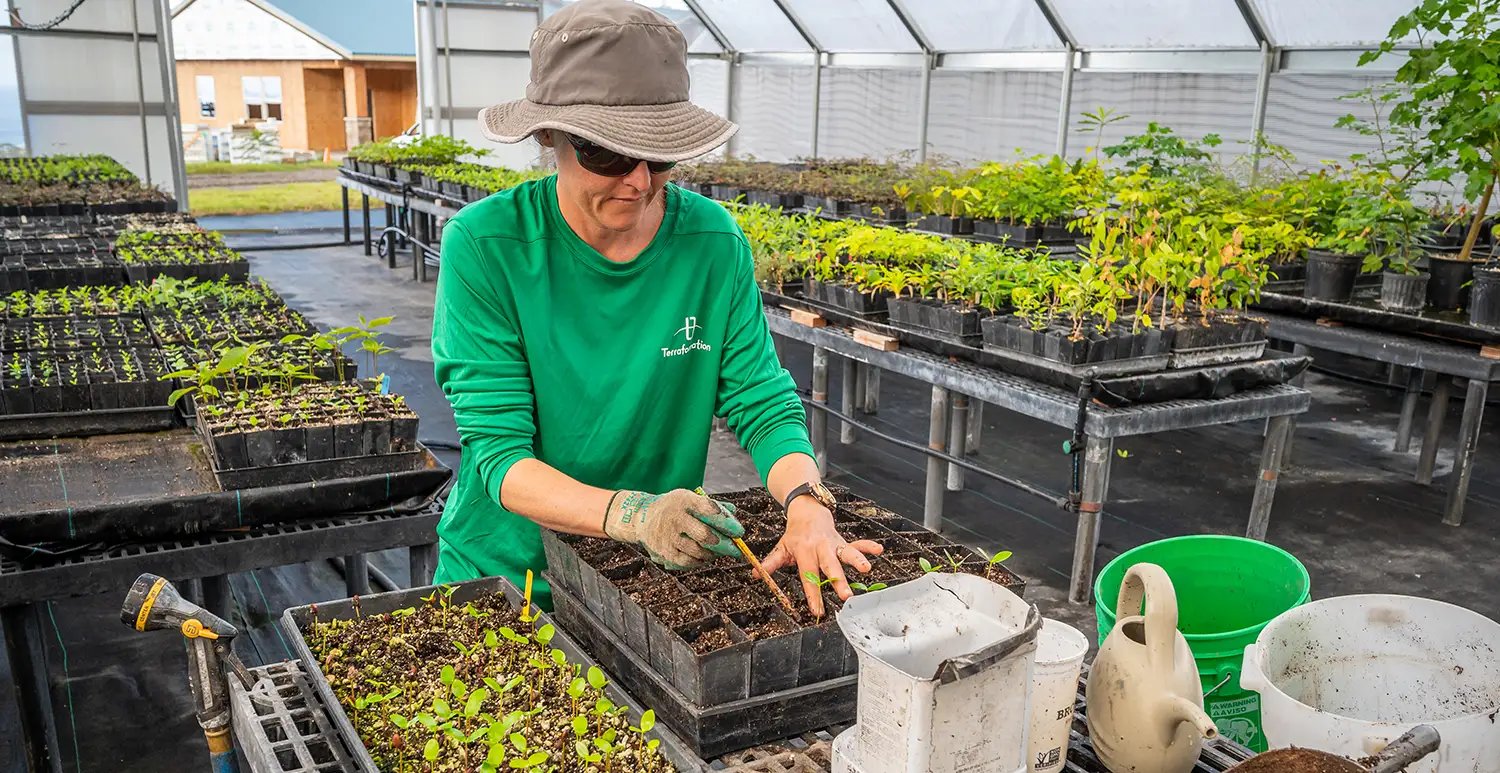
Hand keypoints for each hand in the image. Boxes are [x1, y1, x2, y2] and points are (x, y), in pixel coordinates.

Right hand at [603, 489, 743, 569]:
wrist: (641, 518)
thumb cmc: (673, 508)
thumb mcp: (689, 498)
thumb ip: (712, 506)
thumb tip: (733, 513)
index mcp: (684, 501)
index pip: (709, 510)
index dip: (726, 522)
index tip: (739, 532)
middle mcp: (675, 519)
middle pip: (705, 536)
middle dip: (725, 544)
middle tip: (736, 549)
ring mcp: (669, 537)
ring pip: (699, 551)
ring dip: (714, 554)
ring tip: (719, 552)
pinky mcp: (664, 553)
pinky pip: (688, 562)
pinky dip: (700, 561)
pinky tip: (705, 557)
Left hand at [758, 498, 882, 617]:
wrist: (807, 510)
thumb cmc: (795, 534)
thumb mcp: (781, 547)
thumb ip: (771, 563)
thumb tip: (756, 575)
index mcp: (804, 552)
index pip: (808, 576)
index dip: (813, 594)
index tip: (817, 610)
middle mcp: (820, 548)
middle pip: (830, 566)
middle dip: (838, 581)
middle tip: (845, 596)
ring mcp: (833, 544)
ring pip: (846, 553)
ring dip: (856, 560)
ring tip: (866, 569)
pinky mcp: (843, 541)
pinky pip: (857, 543)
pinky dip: (867, 546)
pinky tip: (878, 550)